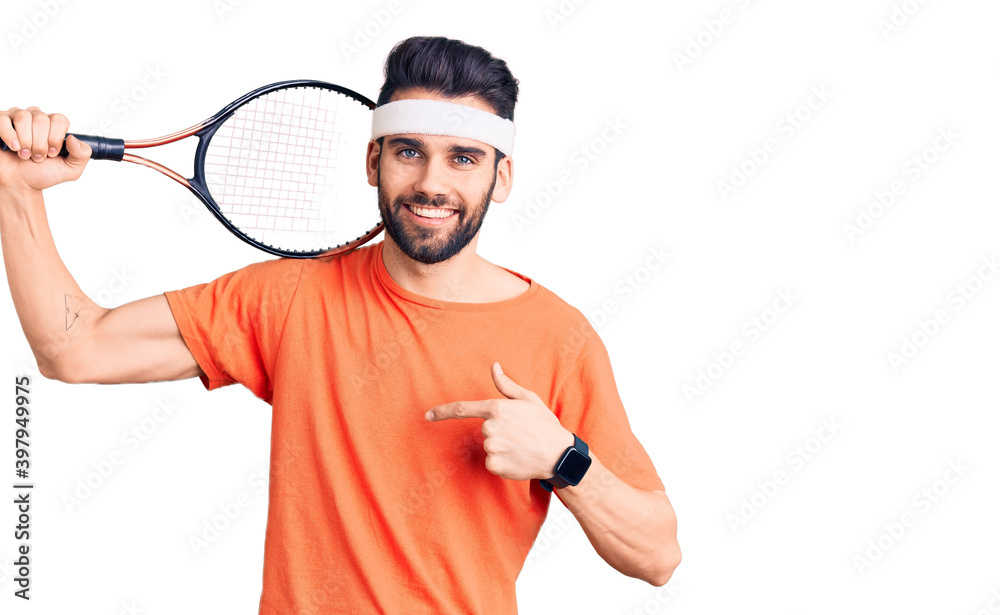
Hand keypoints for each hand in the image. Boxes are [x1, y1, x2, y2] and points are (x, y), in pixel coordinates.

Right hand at [0, 107, 90, 190]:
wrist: (19, 184)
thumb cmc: (41, 174)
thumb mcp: (70, 169)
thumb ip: (82, 155)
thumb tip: (74, 139)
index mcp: (53, 127)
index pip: (59, 119)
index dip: (56, 137)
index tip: (52, 153)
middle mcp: (36, 119)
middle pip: (41, 119)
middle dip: (40, 143)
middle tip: (38, 157)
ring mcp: (17, 118)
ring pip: (23, 117)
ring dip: (26, 141)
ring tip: (25, 154)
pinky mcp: (1, 122)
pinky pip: (4, 120)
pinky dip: (9, 136)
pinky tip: (14, 147)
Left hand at [425, 362, 574, 481]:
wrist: (559, 454)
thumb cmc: (544, 424)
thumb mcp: (528, 399)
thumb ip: (506, 385)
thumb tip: (494, 367)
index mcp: (497, 408)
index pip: (462, 409)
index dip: (442, 412)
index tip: (428, 415)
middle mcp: (491, 427)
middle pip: (484, 430)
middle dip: (498, 432)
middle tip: (520, 434)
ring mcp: (492, 447)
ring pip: (488, 447)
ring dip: (501, 447)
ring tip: (522, 446)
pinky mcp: (494, 465)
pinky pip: (492, 462)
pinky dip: (503, 462)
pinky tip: (519, 458)